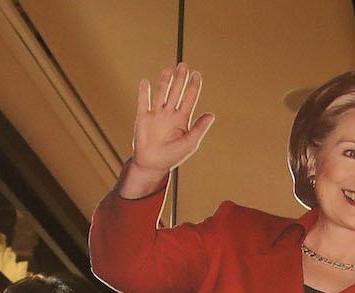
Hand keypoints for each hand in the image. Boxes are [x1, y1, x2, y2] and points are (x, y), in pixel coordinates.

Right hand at [129, 63, 213, 181]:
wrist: (152, 164)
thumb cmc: (173, 155)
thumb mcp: (190, 143)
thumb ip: (199, 128)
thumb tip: (211, 115)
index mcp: (182, 118)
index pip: (190, 98)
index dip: (193, 86)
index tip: (197, 74)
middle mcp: (170, 113)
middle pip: (176, 91)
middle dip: (180, 79)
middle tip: (183, 66)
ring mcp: (156, 113)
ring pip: (161, 93)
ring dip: (164, 82)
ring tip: (168, 70)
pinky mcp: (143, 117)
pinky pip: (143, 102)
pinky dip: (144, 92)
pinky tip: (146, 82)